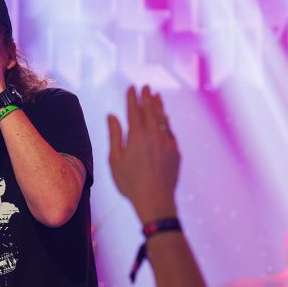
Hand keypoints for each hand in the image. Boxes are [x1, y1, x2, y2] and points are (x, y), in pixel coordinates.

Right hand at [108, 85, 179, 221]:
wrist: (156, 200)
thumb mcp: (116, 160)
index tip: (131, 87)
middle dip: (147, 97)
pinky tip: (165, 117)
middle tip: (145, 86)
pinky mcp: (175, 151)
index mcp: (137, 137)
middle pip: (150, 110)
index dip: (132, 98)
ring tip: (156, 95)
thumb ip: (115, 135)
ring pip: (163, 118)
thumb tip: (111, 116)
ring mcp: (167, 142)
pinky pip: (170, 130)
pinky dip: (166, 121)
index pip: (134, 111)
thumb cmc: (130, 183)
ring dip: (158, 105)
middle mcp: (154, 135)